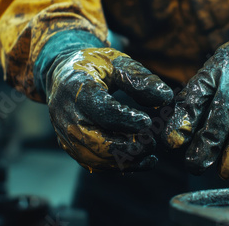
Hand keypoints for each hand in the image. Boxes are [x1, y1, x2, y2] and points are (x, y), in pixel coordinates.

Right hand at [44, 46, 172, 171]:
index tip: (148, 122)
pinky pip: (93, 163)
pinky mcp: (70, 146)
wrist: (63, 75)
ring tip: (149, 151)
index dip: (126, 119)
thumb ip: (140, 78)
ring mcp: (65, 132)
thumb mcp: (117, 63)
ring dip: (125, 159)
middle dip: (128, 146)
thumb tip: (166, 97)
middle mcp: (66, 113)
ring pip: (94, 157)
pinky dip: (119, 166)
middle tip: (152, 142)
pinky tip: (142, 160)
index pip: (101, 109)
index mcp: (76, 87)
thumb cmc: (96, 66)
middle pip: (96, 140)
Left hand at [162, 0, 228, 178]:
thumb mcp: (218, 66)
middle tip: (195, 166)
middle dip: (207, 144)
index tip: (173, 144)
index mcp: (217, 67)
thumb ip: (200, 95)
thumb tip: (175, 132)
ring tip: (226, 172)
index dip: (183, 121)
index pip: (196, 95)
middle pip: (221, 114)